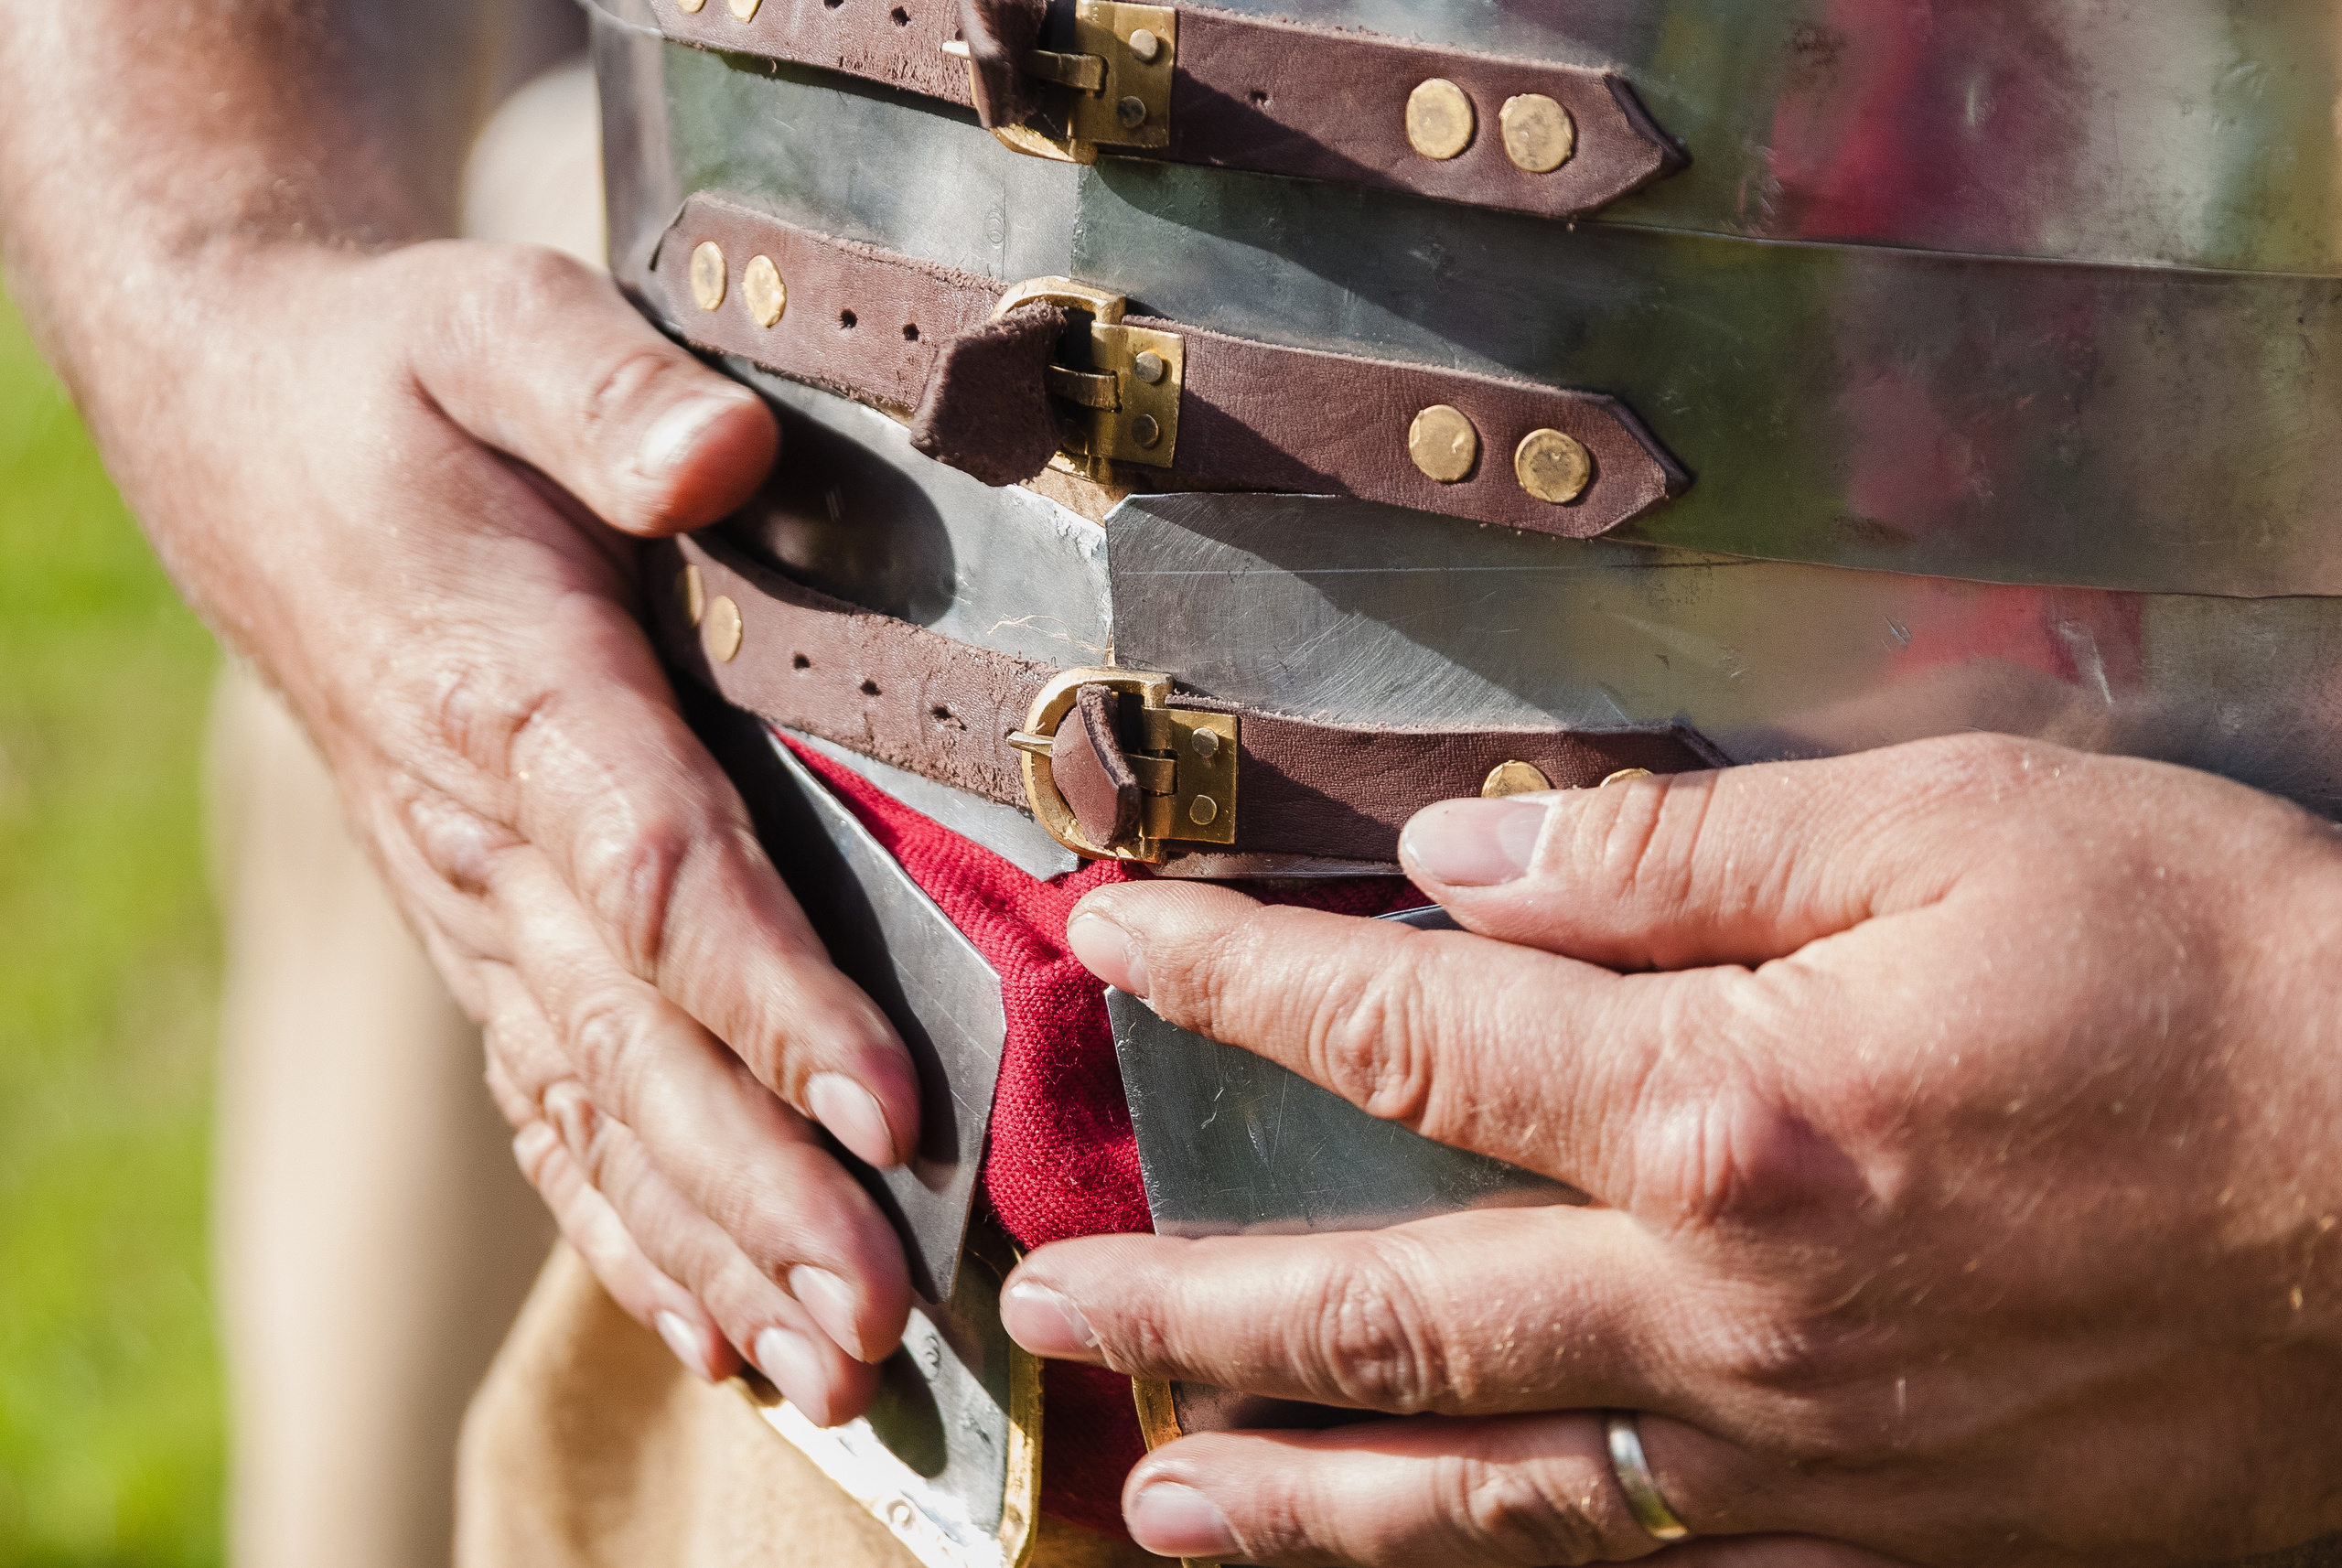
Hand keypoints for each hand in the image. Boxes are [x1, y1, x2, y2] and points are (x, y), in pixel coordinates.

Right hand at [114, 238, 917, 1421]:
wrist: (254, 441)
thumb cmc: (403, 381)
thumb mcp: (493, 322)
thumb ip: (599, 390)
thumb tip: (718, 454)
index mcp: (514, 694)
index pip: (657, 875)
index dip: (770, 1001)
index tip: (886, 1112)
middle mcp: (486, 837)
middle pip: (634, 1043)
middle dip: (759, 1190)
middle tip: (880, 1323)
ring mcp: (476, 905)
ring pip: (594, 1109)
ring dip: (710, 1248)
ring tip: (832, 1374)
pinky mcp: (484, 930)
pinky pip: (550, 1104)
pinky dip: (626, 1229)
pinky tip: (714, 1327)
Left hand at [1010, 736, 2341, 1565]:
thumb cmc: (2230, 986)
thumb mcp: (1960, 830)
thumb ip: (1681, 847)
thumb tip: (1467, 862)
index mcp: (1722, 1109)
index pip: (1398, 1030)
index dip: (1230, 981)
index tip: (1112, 947)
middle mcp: (1726, 1309)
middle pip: (1386, 1315)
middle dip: (1192, 1306)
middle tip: (1048, 1305)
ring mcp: (1802, 1456)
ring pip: (1490, 1494)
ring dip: (1303, 1498)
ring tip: (1161, 1501)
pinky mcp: (1898, 1538)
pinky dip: (1516, 1567)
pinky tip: (1438, 1562)